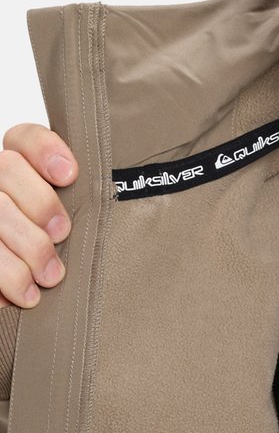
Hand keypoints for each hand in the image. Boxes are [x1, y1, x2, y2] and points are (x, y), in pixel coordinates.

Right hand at [0, 125, 76, 308]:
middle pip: (6, 168)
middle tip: (63, 234)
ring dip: (27, 246)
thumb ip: (78, 201)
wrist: (17, 295)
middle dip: (40, 202)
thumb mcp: (68, 221)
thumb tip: (114, 197)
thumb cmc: (55, 251)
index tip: (70, 175)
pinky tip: (27, 294)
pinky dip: (7, 276)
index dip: (45, 149)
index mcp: (16, 167)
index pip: (23, 137)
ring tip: (51, 275)